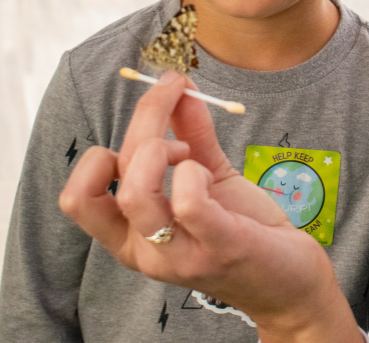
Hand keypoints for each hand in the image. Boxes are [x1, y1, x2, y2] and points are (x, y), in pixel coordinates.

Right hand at [59, 71, 360, 341]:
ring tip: (188, 151)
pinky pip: (188, 202)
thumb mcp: (209, 177)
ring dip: (161, 149)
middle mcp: (144, 249)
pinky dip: (195, 172)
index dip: (99, 153)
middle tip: (176, 97)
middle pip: (112, 174)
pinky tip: (210, 175)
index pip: (78, 197)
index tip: (142, 130)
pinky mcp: (218, 249)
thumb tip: (179, 86)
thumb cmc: (243, 230)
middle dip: (144, 119)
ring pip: (136, 193)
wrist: (291, 283)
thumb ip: (192, 134)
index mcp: (130, 235)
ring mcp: (178, 254)